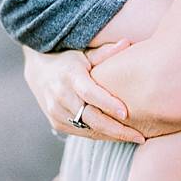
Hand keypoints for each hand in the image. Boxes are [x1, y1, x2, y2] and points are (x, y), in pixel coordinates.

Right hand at [22, 40, 145, 143]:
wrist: (40, 71)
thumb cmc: (71, 60)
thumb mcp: (85, 53)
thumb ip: (105, 53)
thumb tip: (126, 42)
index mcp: (69, 76)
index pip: (89, 93)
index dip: (107, 104)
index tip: (126, 113)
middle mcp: (60, 96)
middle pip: (90, 117)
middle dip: (116, 129)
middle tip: (140, 136)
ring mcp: (56, 112)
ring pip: (88, 129)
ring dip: (112, 135)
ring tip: (136, 138)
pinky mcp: (56, 123)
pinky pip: (82, 132)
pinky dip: (102, 135)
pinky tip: (119, 136)